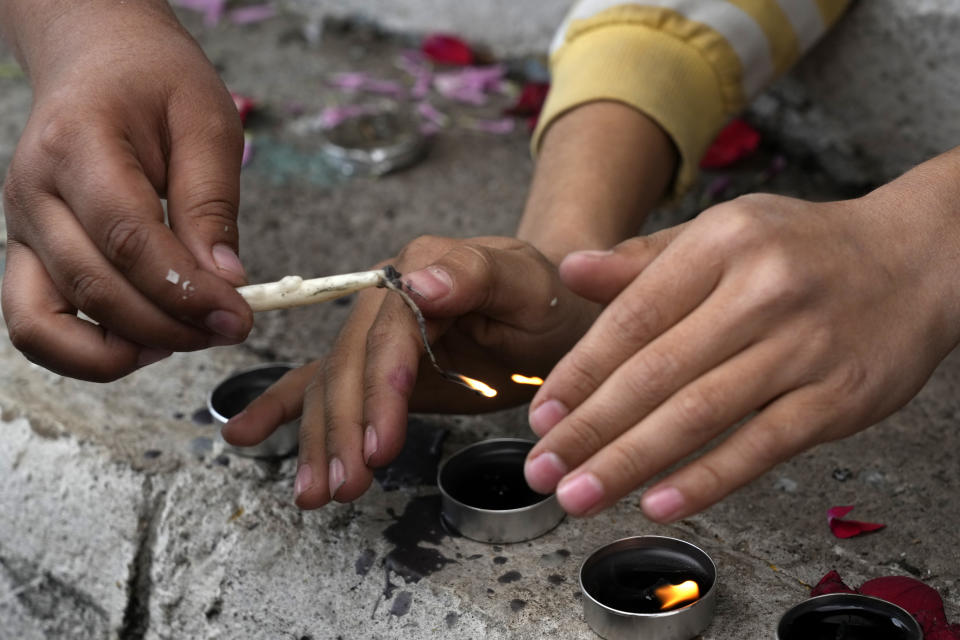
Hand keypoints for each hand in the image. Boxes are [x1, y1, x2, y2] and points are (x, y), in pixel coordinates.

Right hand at [1, 1, 251, 380]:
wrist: (98, 59)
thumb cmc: (156, 83)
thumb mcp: (207, 122)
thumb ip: (211, 202)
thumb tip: (224, 282)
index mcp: (77, 145)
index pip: (127, 238)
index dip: (184, 291)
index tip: (238, 316)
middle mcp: (33, 193)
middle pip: (93, 289)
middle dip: (170, 327)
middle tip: (229, 327)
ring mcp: (21, 229)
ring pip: (46, 324)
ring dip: (124, 350)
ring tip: (187, 335)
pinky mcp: (27, 255)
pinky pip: (37, 326)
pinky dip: (89, 350)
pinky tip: (149, 338)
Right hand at [222, 236, 598, 507]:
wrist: (552, 307)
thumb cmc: (548, 297)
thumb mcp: (530, 283)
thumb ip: (476, 276)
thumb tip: (419, 283)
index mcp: (419, 268)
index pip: (388, 336)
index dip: (379, 392)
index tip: (378, 446)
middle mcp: (384, 294)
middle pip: (349, 366)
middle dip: (344, 430)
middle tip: (346, 487)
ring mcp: (375, 330)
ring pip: (331, 386)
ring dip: (318, 440)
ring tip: (314, 494)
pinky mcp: (376, 363)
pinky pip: (321, 383)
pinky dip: (285, 411)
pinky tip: (246, 435)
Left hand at [524, 193, 959, 520]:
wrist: (917, 259)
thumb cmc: (801, 248)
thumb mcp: (722, 233)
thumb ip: (643, 260)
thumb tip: (569, 271)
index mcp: (722, 243)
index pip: (632, 317)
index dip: (580, 373)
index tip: (541, 416)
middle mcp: (761, 291)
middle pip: (657, 372)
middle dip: (590, 429)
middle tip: (543, 469)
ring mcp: (803, 347)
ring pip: (700, 415)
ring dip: (630, 463)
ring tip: (579, 495)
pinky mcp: (838, 398)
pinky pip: (761, 447)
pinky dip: (707, 480)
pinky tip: (658, 504)